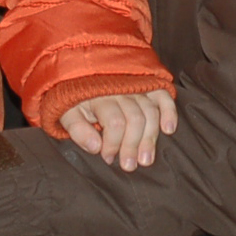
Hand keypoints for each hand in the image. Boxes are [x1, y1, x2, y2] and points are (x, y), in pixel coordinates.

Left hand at [59, 89, 177, 170]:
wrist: (81, 69)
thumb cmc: (74, 97)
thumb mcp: (67, 112)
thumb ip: (78, 130)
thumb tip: (96, 148)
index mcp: (99, 95)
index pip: (115, 122)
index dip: (113, 144)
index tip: (107, 157)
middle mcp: (121, 88)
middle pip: (135, 119)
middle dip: (132, 145)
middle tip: (129, 166)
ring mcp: (136, 85)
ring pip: (150, 112)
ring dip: (150, 138)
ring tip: (146, 159)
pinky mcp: (148, 84)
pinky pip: (163, 96)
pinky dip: (169, 112)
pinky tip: (168, 130)